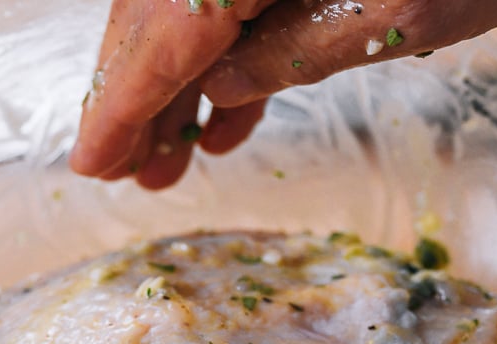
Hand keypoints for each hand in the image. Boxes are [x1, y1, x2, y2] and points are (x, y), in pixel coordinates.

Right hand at [69, 0, 496, 187]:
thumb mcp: (403, 18)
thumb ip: (297, 52)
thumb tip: (224, 86)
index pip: (166, 32)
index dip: (123, 103)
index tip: (93, 163)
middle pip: (160, 13)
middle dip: (138, 98)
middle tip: (125, 174)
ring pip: (189, 6)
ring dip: (177, 85)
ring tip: (169, 163)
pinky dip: (227, 56)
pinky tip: (224, 119)